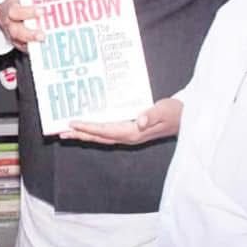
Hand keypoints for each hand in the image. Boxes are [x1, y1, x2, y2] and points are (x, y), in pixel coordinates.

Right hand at [0, 0, 60, 52]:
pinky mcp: (19, 44)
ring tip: (47, 42)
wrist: (8, 10)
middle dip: (29, 33)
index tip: (42, 10)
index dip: (28, 11)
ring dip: (33, 43)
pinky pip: (25, 49)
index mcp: (10, 7)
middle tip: (44, 33)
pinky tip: (48, 49)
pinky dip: (35, 50)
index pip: (16, 10)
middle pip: (16, 30)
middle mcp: (9, 23)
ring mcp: (13, 35)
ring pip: (20, 42)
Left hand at [59, 98, 183, 144]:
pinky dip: (94, 132)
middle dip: (80, 135)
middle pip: (99, 137)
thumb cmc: (175, 111)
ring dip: (84, 135)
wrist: (185, 117)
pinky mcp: (130, 132)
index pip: (106, 130)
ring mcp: (129, 136)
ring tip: (67, 132)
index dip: (89, 128)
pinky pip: (107, 133)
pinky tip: (86, 128)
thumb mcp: (165, 110)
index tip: (73, 124)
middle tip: (61, 132)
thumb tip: (139, 120)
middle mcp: (129, 136)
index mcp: (134, 132)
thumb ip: (152, 115)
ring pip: (102, 137)